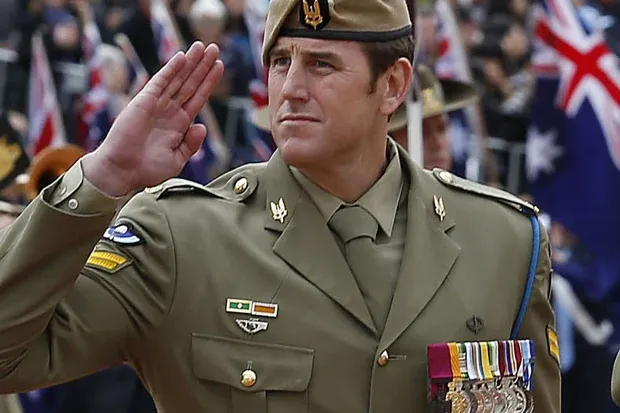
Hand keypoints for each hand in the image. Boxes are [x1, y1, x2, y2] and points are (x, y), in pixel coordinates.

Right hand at [82, 42, 224, 196]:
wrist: (123, 171)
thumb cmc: (148, 170)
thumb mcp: (177, 160)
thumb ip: (191, 144)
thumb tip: (202, 126)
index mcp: (180, 125)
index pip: (198, 98)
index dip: (209, 81)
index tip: (220, 65)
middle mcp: (170, 111)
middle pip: (191, 83)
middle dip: (203, 66)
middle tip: (214, 48)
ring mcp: (157, 105)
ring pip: (178, 79)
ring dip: (190, 63)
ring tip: (203, 47)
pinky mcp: (143, 101)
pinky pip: (160, 82)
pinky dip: (171, 69)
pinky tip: (182, 57)